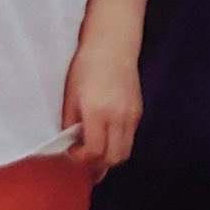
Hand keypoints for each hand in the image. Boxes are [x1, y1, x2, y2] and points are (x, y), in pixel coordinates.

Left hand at [61, 40, 141, 179]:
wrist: (113, 44)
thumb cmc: (87, 65)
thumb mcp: (70, 95)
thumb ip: (70, 123)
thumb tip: (71, 142)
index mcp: (98, 112)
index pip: (94, 151)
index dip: (81, 160)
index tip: (71, 154)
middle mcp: (119, 116)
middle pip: (113, 158)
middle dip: (97, 166)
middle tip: (84, 162)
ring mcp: (132, 114)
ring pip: (125, 151)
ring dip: (110, 157)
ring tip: (96, 153)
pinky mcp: (138, 110)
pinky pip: (130, 137)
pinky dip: (118, 144)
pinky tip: (106, 136)